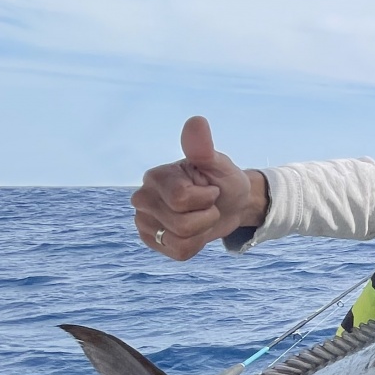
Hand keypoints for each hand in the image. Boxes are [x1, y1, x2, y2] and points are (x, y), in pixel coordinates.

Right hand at [131, 116, 267, 259]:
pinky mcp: (152, 241)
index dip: (206, 198)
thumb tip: (196, 121)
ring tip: (201, 217)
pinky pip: (179, 253)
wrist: (231, 204)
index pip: (181, 200)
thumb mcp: (219, 164)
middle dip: (205, 217)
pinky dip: (196, 245)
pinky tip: (195, 232)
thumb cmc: (223, 181)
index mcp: (156, 177)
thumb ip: (203, 148)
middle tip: (206, 204)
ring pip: (179, 241)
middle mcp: (143, 199)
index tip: (209, 189)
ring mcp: (144, 221)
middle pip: (180, 224)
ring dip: (202, 232)